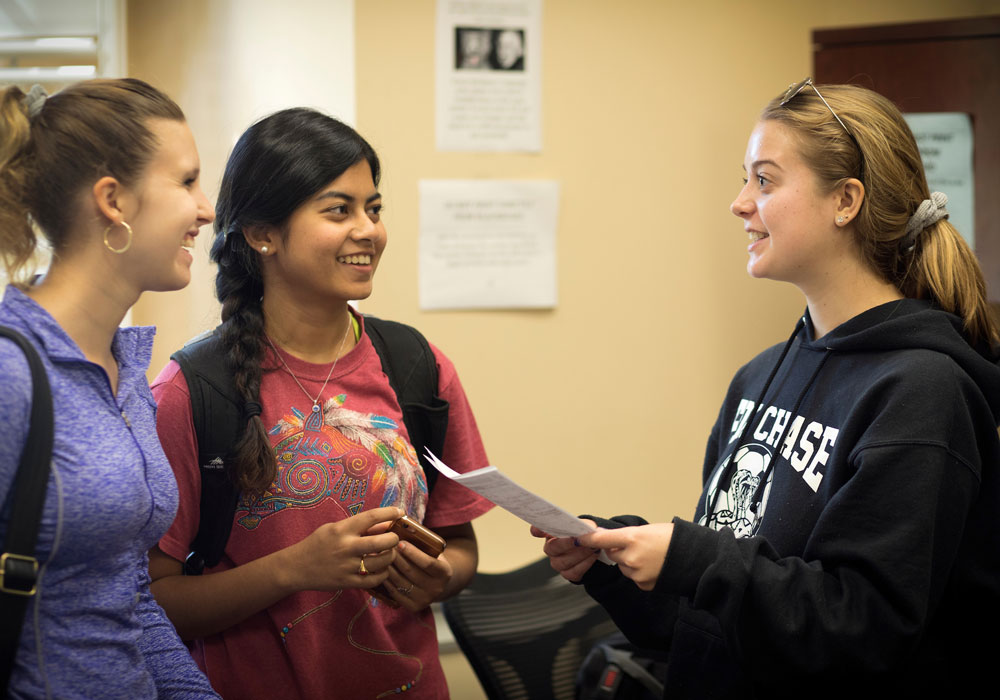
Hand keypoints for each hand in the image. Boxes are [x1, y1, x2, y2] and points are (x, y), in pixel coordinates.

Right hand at [284, 506, 401, 591]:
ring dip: (390, 557)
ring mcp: (347, 567)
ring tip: (389, 553)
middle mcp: (346, 547)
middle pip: (381, 542)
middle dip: (394, 539)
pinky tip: (382, 569)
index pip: (371, 517)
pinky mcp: (347, 583)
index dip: (389, 512)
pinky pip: (373, 580)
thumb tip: (385, 523)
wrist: (296, 567)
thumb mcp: (334, 528)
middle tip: (395, 538)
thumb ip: (359, 527)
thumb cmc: (317, 543)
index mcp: (342, 530)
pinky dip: (382, 574)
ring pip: (380, 562)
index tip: (400, 512)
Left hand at [380, 539, 452, 611]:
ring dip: (387, 567)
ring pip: (400, 581)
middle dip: (395, 557)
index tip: (399, 542)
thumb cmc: (431, 560)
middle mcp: (437, 588)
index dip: (412, 552)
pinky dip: (385, 580)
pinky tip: (380, 569)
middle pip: (410, 571)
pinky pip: (395, 592)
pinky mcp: (413, 607)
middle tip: (383, 546)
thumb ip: (422, 544)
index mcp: (445, 572)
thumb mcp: (434, 552)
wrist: (436, 583)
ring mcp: (425, 599)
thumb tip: (400, 530)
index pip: (427, 562)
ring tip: (378, 555)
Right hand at [530, 522, 598, 582]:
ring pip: (563, 562)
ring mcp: (557, 562)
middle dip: (566, 544)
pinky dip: (585, 563)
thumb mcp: (584, 524)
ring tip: (592, 546)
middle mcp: (550, 548)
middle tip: (578, 540)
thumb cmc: (586, 532)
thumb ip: (580, 525)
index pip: (537, 530)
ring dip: (579, 554)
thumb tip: (583, 529)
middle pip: (552, 548)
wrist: (594, 546)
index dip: (537, 530)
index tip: (537, 530)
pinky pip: (573, 572)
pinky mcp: (567, 573)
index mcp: (550, 532)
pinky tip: (593, 555)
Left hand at [577, 523, 672, 590]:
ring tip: (650, 556)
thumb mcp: (648, 529)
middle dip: (619, 550)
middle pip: (612, 553)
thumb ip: (626, 535)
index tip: (580, 538)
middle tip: (638, 545)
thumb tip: (608, 537)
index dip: (589, 539)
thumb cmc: (673, 539)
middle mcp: (631, 557)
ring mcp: (637, 573)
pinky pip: (633, 577)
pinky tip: (653, 567)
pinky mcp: (643, 585)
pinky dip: (639, 573)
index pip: (603, 539)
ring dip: (629, 562)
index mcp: (633, 538)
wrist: (694, 558)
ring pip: (622, 566)